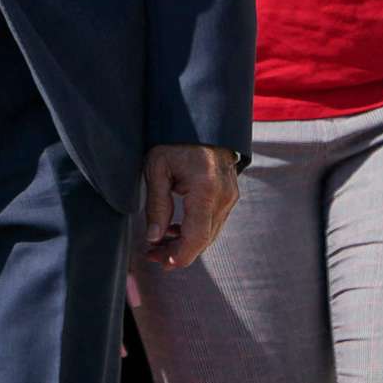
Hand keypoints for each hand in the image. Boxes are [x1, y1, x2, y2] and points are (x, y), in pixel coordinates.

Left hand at [141, 144, 238, 269]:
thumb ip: (156, 205)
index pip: (196, 237)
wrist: (200, 121)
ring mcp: (230, 196)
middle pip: (204, 240)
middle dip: (178, 253)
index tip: (160, 262)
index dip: (179, 256)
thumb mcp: (157, 168)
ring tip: (158, 244)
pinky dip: (195, 231)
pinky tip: (174, 230)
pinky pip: (213, 222)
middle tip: (152, 255)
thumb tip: (153, 238)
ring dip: (185, 244)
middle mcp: (223, 196)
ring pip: (209, 234)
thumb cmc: (174, 140)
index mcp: (206, 190)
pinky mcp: (229, 195)